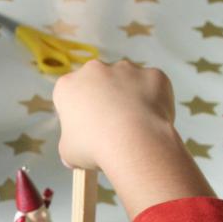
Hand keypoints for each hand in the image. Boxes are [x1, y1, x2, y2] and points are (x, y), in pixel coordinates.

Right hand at [54, 60, 176, 172]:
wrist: (133, 143)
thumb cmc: (94, 148)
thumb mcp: (69, 153)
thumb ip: (71, 142)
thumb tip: (78, 147)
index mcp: (68, 86)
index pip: (70, 97)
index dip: (80, 116)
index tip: (89, 131)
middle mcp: (95, 70)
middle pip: (99, 84)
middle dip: (105, 101)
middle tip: (113, 129)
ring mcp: (126, 69)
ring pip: (127, 82)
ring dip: (130, 98)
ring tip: (135, 127)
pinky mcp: (153, 74)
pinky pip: (153, 87)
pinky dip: (154, 101)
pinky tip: (152, 121)